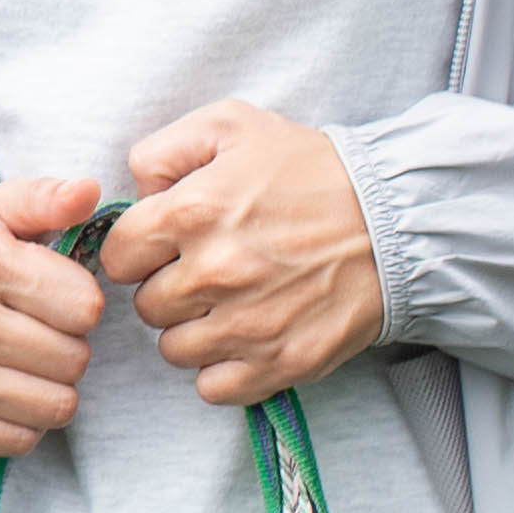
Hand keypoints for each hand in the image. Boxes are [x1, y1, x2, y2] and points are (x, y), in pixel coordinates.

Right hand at [0, 173, 108, 457]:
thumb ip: (45, 199)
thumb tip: (89, 191)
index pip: (84, 306)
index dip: (79, 303)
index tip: (53, 297)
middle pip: (73, 359)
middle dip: (68, 346)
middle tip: (40, 332)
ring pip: (54, 406)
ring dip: (52, 388)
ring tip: (27, 363)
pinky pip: (20, 439)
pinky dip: (23, 421)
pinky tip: (3, 391)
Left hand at [104, 101, 384, 406]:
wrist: (396, 220)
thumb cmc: (311, 170)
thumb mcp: (232, 124)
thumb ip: (163, 149)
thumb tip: (135, 192)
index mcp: (192, 212)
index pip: (117, 257)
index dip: (138, 250)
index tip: (164, 245)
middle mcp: (214, 273)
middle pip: (146, 305)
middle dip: (168, 288)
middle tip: (206, 270)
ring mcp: (248, 324)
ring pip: (174, 349)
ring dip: (193, 330)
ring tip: (228, 302)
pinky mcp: (282, 362)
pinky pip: (213, 388)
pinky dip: (223, 368)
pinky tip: (245, 336)